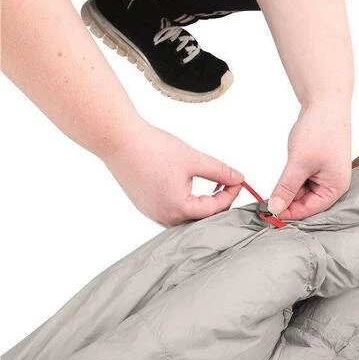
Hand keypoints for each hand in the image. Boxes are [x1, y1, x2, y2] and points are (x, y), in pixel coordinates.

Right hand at [103, 121, 243, 226]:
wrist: (119, 140)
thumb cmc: (153, 149)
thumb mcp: (194, 160)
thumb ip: (220, 172)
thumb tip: (239, 178)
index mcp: (178, 209)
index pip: (215, 209)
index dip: (230, 194)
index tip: (238, 181)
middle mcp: (164, 218)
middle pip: (202, 219)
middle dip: (218, 203)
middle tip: (228, 184)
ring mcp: (152, 214)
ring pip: (187, 217)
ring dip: (203, 204)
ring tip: (213, 185)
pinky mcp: (145, 207)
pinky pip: (172, 212)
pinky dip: (187, 203)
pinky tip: (192, 188)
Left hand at [268, 103, 351, 219]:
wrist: (326, 102)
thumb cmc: (319, 131)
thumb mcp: (299, 163)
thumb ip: (286, 188)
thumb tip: (275, 209)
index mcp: (336, 188)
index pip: (310, 210)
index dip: (288, 212)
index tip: (268, 211)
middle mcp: (334, 184)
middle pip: (307, 202)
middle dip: (288, 199)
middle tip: (267, 198)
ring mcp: (328, 173)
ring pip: (304, 190)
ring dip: (289, 187)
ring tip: (279, 179)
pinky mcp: (321, 164)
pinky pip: (305, 179)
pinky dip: (293, 177)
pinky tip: (287, 169)